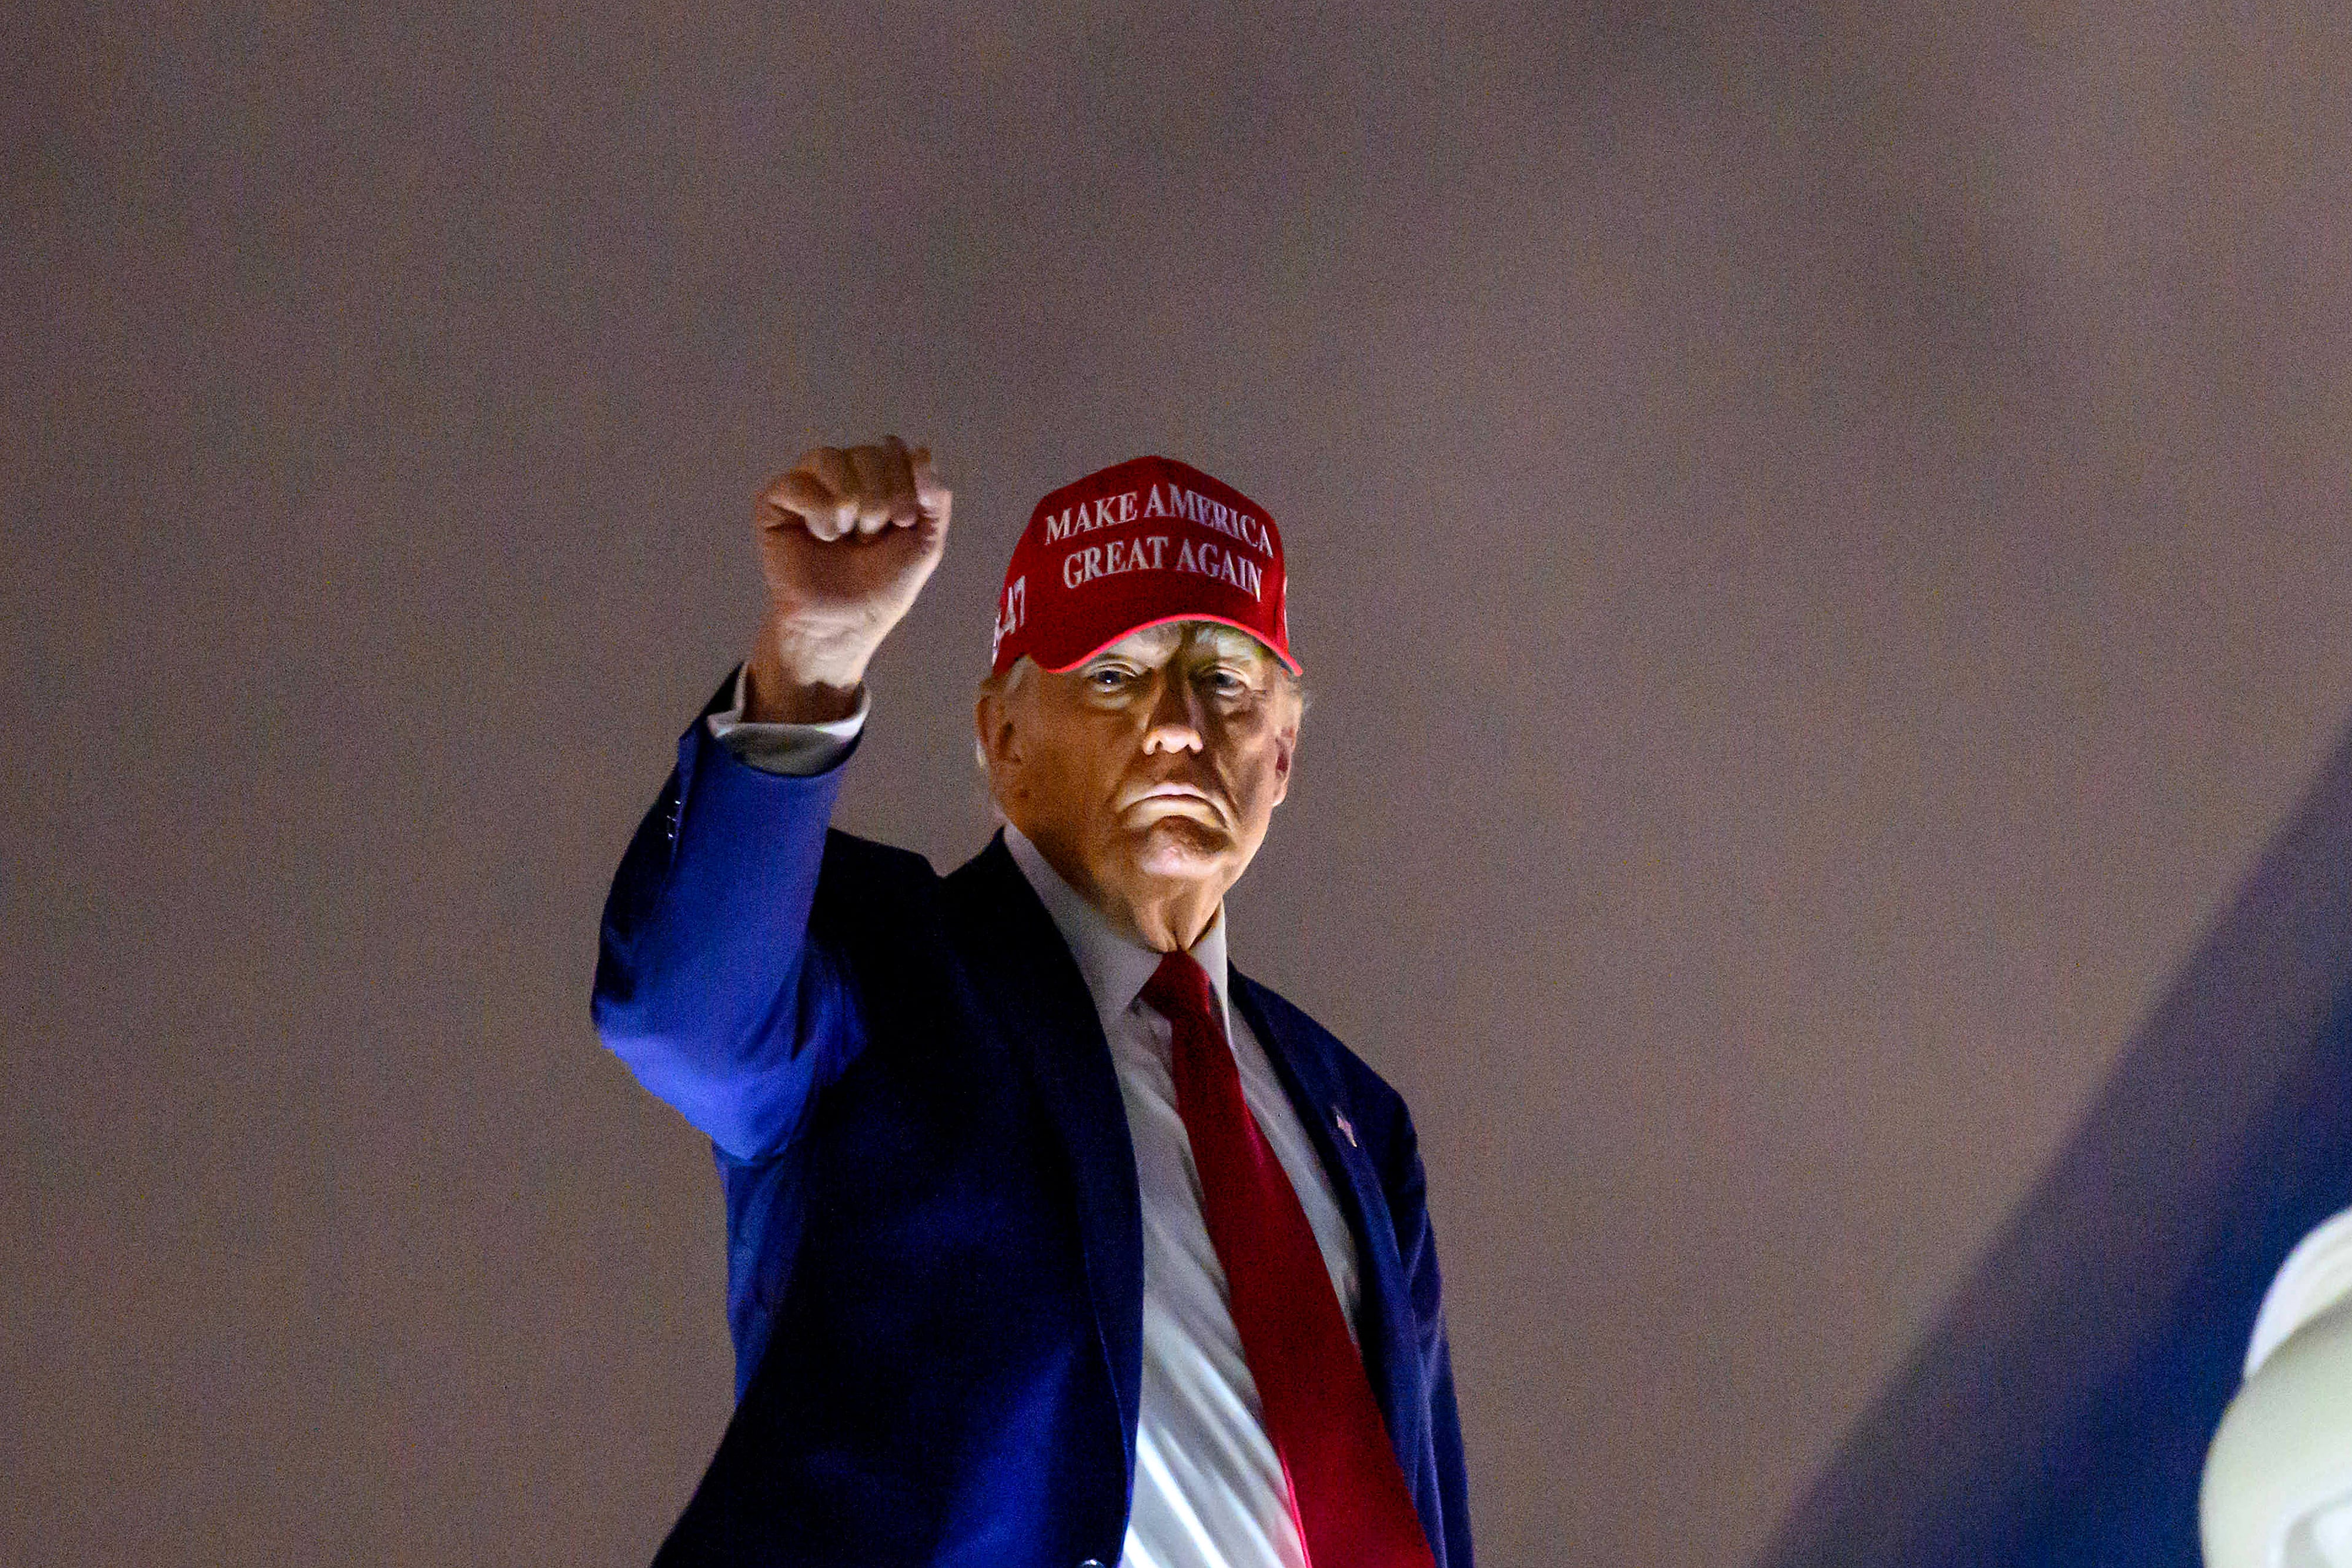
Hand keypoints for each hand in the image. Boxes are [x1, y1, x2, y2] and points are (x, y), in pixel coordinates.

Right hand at [745, 436, 950, 721]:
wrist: (843, 626)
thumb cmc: (881, 588)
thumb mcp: (925, 544)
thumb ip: (934, 498)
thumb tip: (922, 451)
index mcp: (877, 479)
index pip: (895, 449)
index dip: (906, 482)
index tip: (905, 522)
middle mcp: (842, 476)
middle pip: (867, 452)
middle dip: (881, 496)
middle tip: (874, 535)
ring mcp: (807, 487)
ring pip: (829, 457)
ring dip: (850, 499)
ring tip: (850, 534)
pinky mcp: (775, 503)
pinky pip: (796, 482)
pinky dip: (818, 509)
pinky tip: (824, 536)